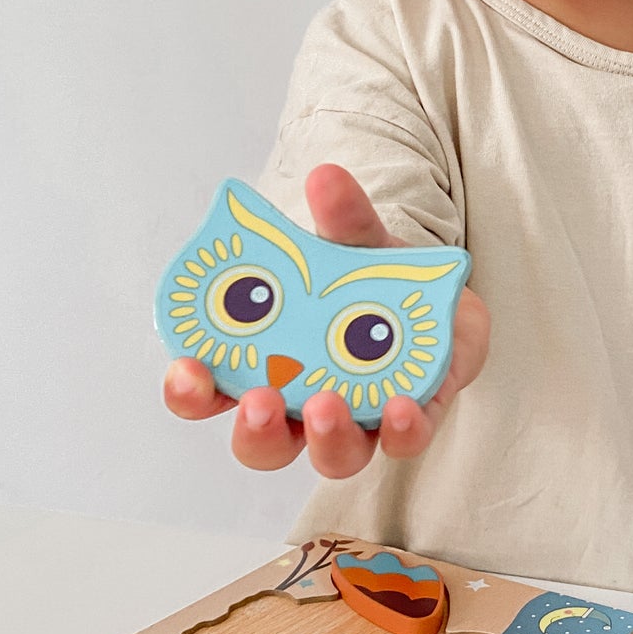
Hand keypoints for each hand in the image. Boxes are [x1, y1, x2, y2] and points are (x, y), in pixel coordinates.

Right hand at [162, 163, 489, 477]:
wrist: (444, 294)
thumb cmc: (374, 278)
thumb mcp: (356, 241)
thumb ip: (342, 217)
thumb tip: (326, 177)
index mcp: (263, 365)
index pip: (209, 392)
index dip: (190, 391)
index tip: (188, 369)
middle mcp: (301, 406)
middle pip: (262, 444)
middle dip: (255, 430)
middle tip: (260, 400)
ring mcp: (357, 420)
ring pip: (330, 456)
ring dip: (324, 436)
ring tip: (325, 405)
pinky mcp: (411, 420)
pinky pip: (403, 440)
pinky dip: (401, 428)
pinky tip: (401, 407)